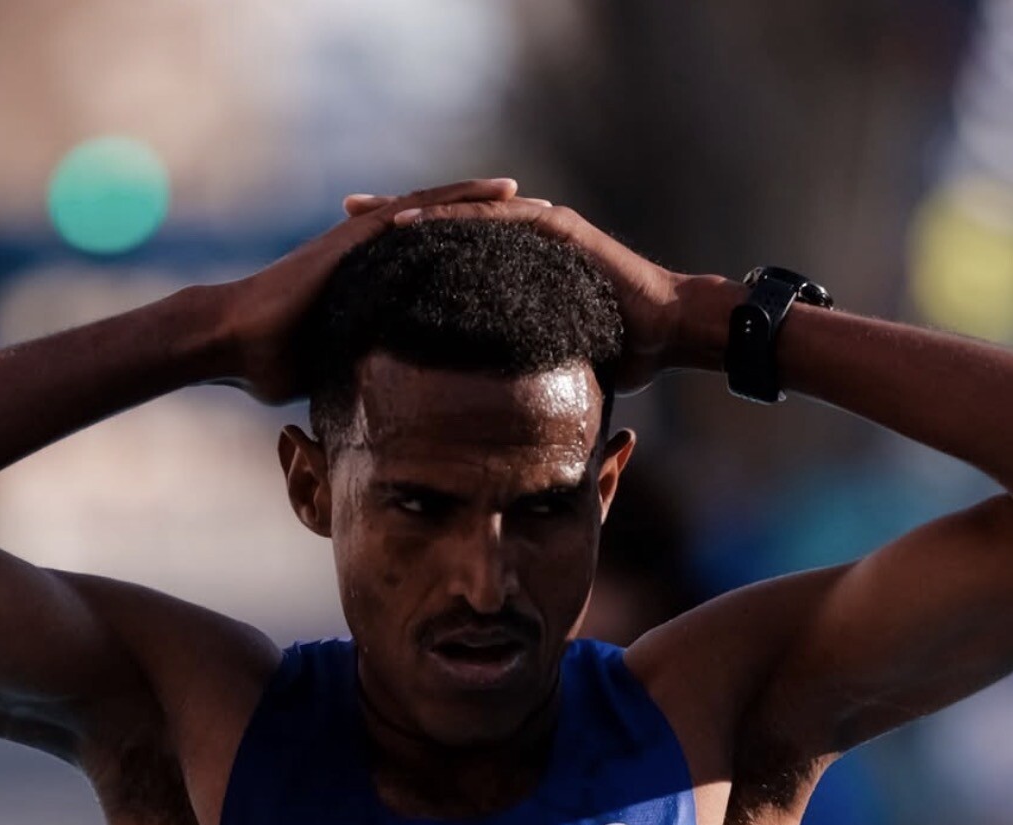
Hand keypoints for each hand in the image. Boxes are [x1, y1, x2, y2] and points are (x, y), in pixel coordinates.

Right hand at [214, 179, 521, 403]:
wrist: (235, 341)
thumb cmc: (274, 365)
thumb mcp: (341, 375)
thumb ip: (370, 384)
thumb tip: (393, 429)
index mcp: (373, 284)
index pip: (435, 268)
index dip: (476, 264)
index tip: (518, 269)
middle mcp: (373, 255)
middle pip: (444, 233)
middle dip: (492, 230)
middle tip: (545, 224)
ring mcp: (365, 241)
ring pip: (438, 213)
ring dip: (485, 205)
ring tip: (534, 200)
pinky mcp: (356, 238)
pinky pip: (417, 213)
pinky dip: (457, 201)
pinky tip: (495, 196)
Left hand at [375, 193, 725, 389]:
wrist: (666, 331)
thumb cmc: (616, 354)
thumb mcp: (547, 366)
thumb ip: (513, 377)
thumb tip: (482, 424)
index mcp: (514, 268)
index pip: (450, 252)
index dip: (405, 250)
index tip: (358, 253)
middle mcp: (522, 240)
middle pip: (447, 223)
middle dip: (396, 218)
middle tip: (346, 212)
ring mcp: (540, 230)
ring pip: (467, 216)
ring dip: (419, 214)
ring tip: (372, 215)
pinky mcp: (557, 232)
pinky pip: (500, 225)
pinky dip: (461, 223)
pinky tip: (424, 224)